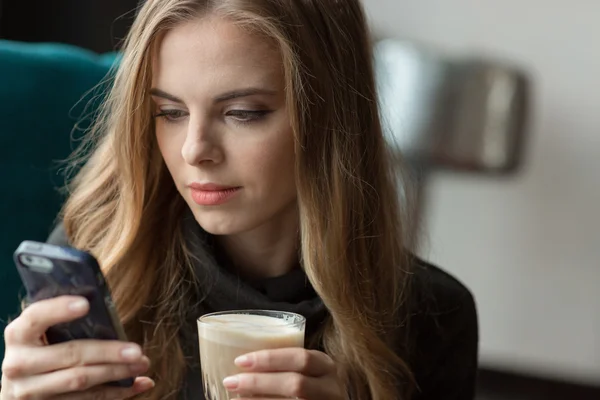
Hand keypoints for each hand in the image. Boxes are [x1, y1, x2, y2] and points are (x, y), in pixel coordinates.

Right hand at [1, 295, 154, 399]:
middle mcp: (18, 363)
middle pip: (70, 354)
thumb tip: (102, 304)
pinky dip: (115, 393)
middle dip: (108, 352)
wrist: (19, 387)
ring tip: (142, 364)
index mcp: (18, 334)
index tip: (86, 304)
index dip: (59, 309)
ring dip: (117, 373)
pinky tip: (136, 384)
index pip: (36, 317)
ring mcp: (29, 390)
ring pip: (80, 380)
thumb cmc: (40, 348)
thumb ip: (63, 319)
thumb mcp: (43, 332)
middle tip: (137, 350)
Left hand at [222, 348, 342, 398]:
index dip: (269, 359)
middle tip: (231, 382)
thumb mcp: (305, 371)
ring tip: (234, 398)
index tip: (240, 361)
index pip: (300, 358)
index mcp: (326, 366)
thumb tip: (240, 361)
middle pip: (295, 384)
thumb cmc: (309, 387)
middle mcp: (330, 388)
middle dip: (259, 383)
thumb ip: (283, 366)